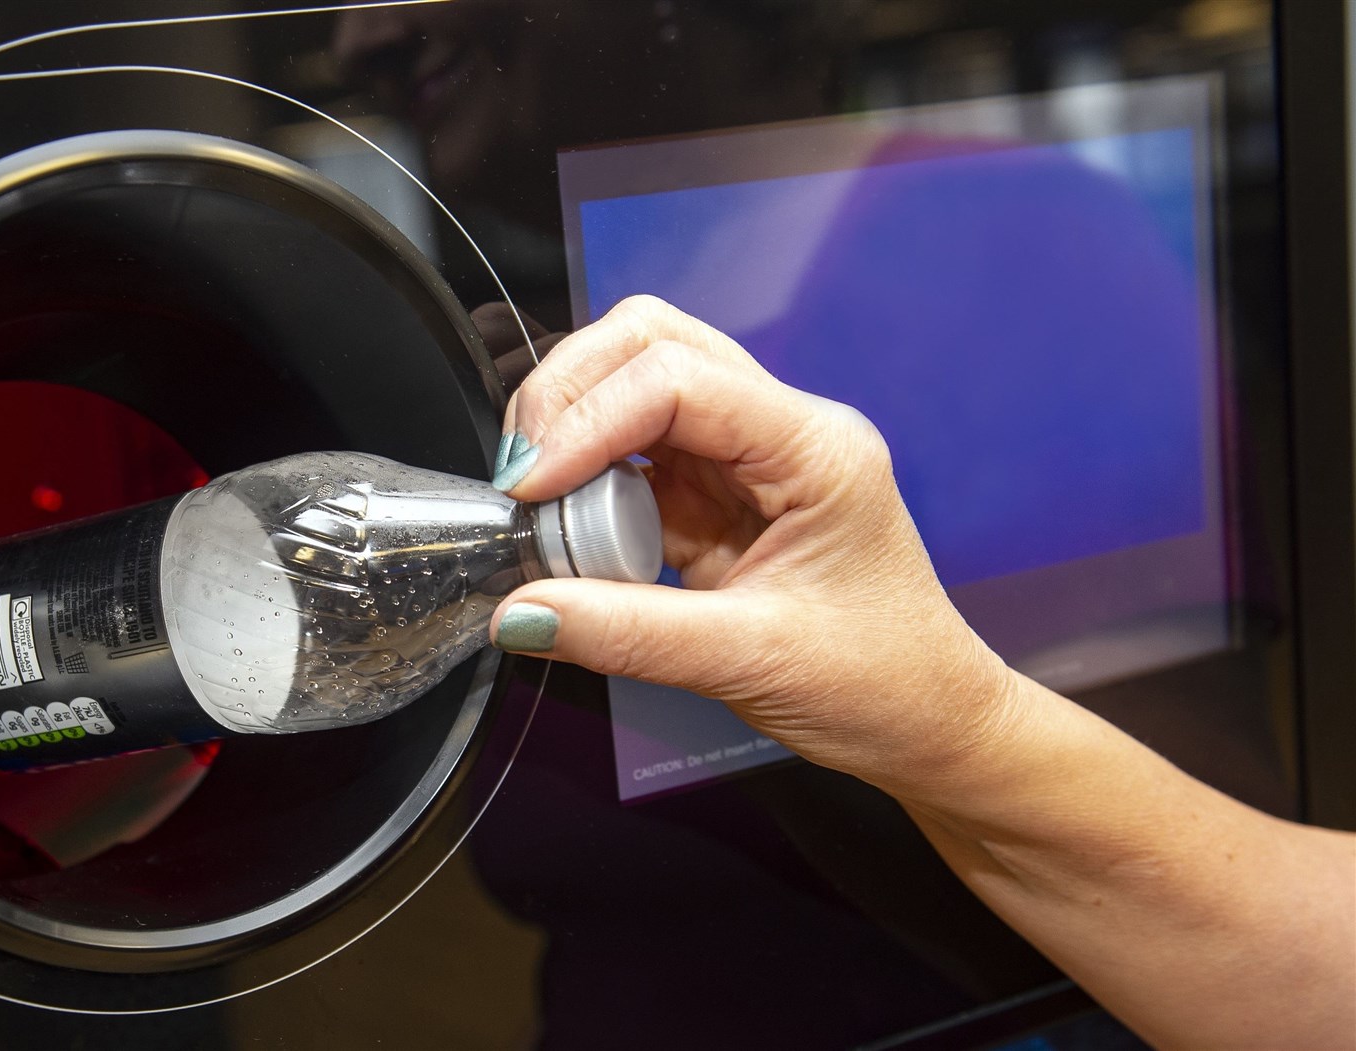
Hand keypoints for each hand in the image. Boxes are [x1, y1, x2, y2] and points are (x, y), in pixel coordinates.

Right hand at [490, 294, 1021, 801]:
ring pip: (631, 382)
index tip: (528, 490)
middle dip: (567, 395)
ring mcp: (743, 456)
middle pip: (649, 342)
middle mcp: (779, 430)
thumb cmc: (882, 685)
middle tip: (521, 479)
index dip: (587, 422)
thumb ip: (626, 635)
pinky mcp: (711, 492)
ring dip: (570, 432)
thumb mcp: (750, 662)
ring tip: (540, 511)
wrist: (928, 724)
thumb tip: (519, 614)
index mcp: (814, 448)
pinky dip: (583, 482)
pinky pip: (628, 455)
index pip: (676, 378)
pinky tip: (569, 532)